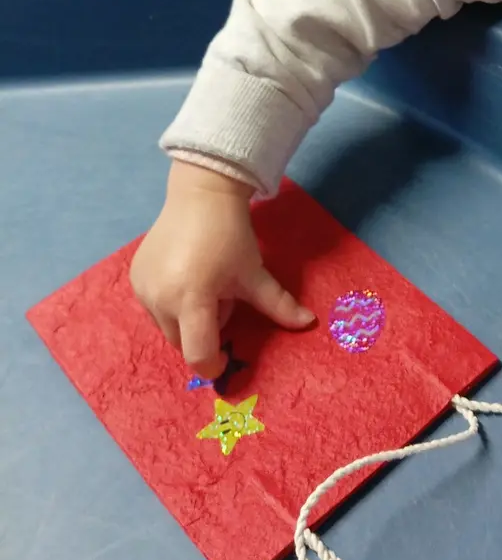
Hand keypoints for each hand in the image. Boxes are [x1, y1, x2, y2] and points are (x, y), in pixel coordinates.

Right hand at [130, 161, 314, 379]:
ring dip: (187, 319)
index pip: (198, 354)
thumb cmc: (231, 237)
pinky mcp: (134, 279)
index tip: (226, 358)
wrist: (200, 195)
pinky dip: (170, 303)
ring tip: (204, 284)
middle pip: (183, 342)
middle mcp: (160, 300)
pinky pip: (153, 308)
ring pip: (167, 327)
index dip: (214, 364)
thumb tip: (309, 323)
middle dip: (204, 333)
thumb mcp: (254, 273)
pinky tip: (185, 274)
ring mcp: (142, 290)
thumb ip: (278, 305)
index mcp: (192, 300)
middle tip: (222, 299)